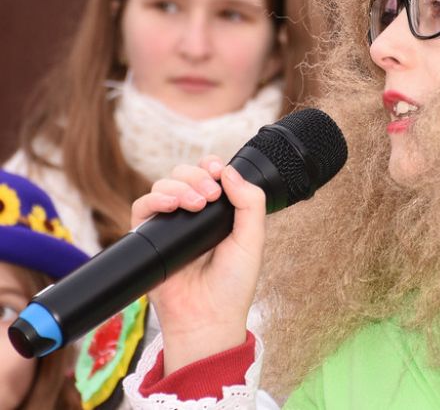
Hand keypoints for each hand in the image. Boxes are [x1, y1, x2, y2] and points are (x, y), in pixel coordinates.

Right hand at [131, 156, 265, 373]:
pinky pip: (142, 207)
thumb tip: (230, 171)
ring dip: (179, 185)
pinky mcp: (148, 238)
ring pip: (164, 185)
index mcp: (218, 211)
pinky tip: (171, 205)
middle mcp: (192, 214)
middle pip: (184, 174)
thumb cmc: (232, 284)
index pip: (209, 174)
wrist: (207, 319)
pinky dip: (155, 199)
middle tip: (209, 195)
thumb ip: (250, 202)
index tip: (217, 169)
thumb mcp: (252, 239)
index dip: (210, 165)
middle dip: (196, 176)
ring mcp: (170, 225)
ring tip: (194, 203)